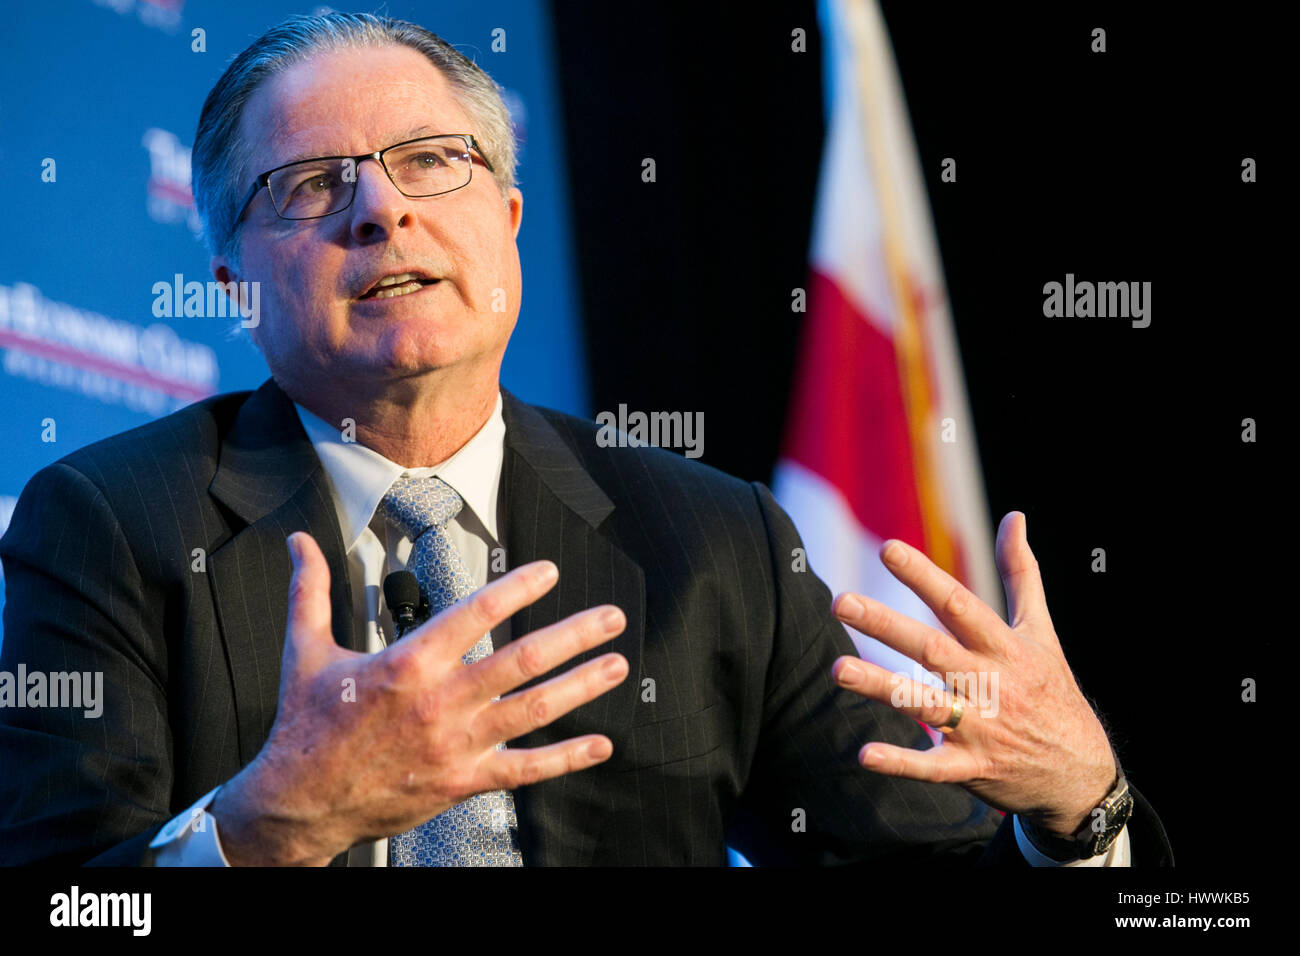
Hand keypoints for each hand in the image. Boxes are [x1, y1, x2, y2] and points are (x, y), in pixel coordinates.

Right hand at [211, 531, 627, 864]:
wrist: (298, 804)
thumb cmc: (306, 725)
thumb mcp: (306, 650)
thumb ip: (310, 591)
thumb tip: (299, 541)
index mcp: (406, 664)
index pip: (473, 615)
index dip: (517, 589)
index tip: (550, 572)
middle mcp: (438, 702)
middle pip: (521, 661)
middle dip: (574, 636)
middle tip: (611, 618)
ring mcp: (454, 745)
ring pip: (532, 711)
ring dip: (581, 686)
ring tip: (617, 664)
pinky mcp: (461, 783)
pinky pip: (524, 770)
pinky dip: (565, 758)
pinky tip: (599, 744)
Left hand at [829, 512, 1116, 839]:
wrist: (1081, 772)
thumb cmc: (1052, 690)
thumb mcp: (1042, 630)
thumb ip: (1021, 573)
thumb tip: (1014, 516)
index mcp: (1003, 647)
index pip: (958, 604)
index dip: (923, 576)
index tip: (887, 549)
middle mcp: (989, 683)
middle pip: (931, 649)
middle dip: (886, 625)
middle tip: (841, 602)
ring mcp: (980, 727)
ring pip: (923, 704)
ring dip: (881, 687)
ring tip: (838, 670)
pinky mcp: (971, 768)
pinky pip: (932, 766)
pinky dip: (901, 762)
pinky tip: (864, 755)